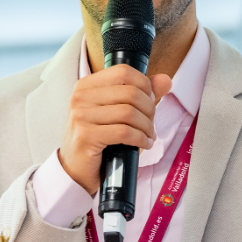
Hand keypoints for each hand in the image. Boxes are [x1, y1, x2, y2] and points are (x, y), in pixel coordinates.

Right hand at [60, 66, 173, 193]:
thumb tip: (166, 80)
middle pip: (130, 93)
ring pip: (129, 113)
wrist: (76, 170)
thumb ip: (141, 94)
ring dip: (147, 126)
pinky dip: (141, 139)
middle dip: (149, 110)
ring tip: (148, 136)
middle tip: (150, 124)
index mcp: (87, 85)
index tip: (150, 102)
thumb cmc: (99, 140)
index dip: (144, 86)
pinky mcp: (86, 136)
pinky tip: (144, 144)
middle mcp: (81, 97)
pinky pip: (125, 132)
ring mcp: (81, 116)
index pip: (124, 72)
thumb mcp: (118, 112)